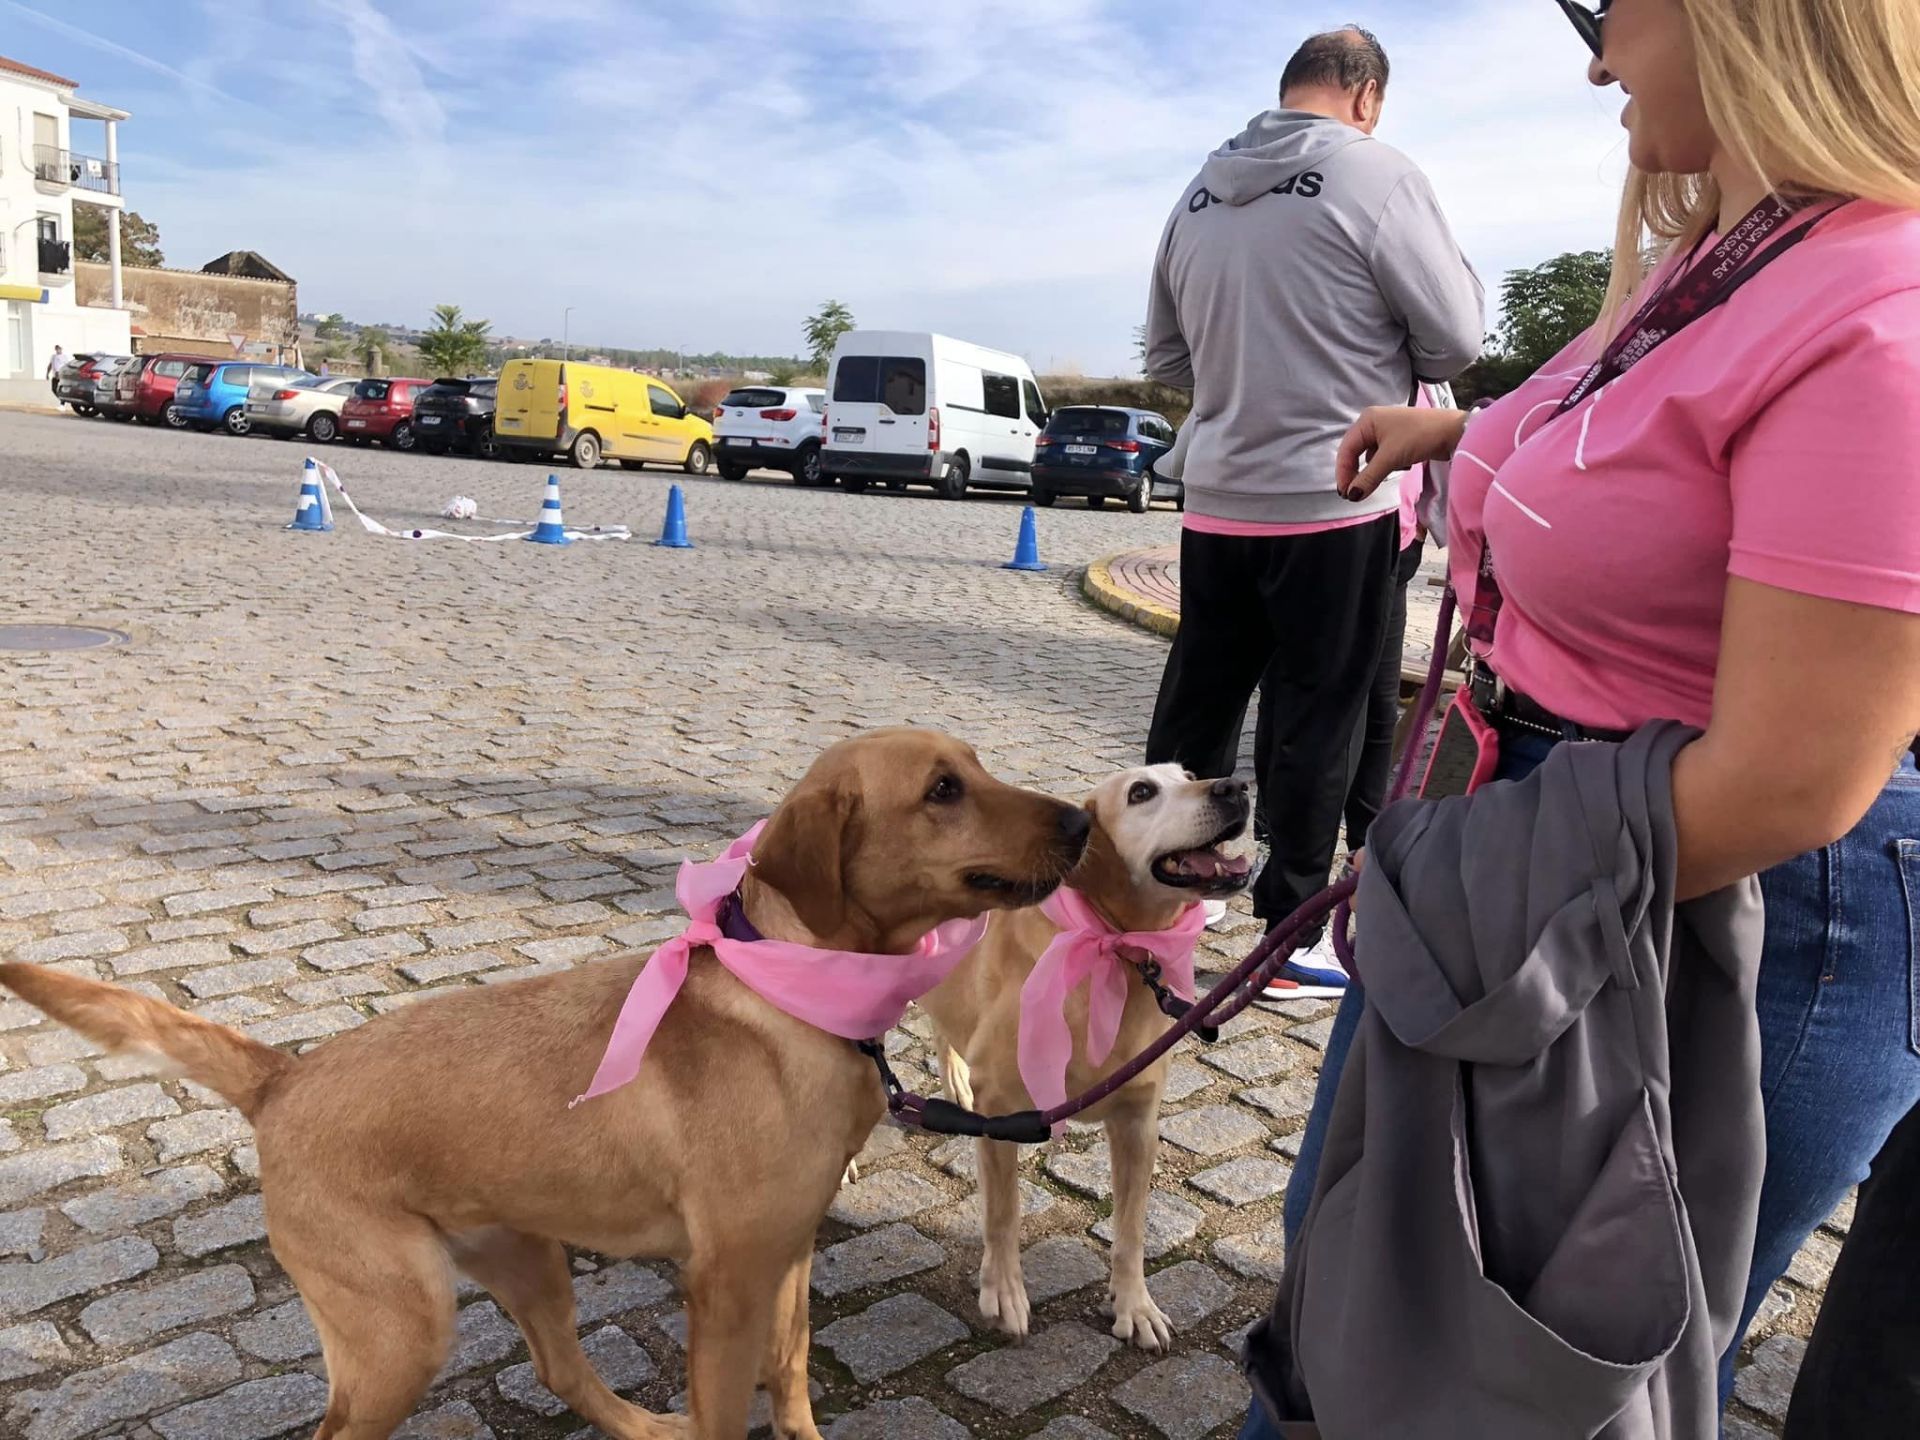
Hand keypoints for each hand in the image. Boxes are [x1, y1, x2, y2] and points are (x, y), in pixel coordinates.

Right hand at [1336, 406, 1468, 501]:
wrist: (1454, 431)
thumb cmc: (1418, 437)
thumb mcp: (1390, 458)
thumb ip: (1368, 477)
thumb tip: (1352, 496)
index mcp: (1367, 421)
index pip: (1346, 450)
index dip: (1343, 472)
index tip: (1346, 493)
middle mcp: (1374, 423)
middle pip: (1357, 452)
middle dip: (1358, 473)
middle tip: (1356, 493)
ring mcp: (1387, 430)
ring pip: (1371, 456)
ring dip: (1374, 470)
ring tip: (1380, 479)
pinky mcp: (1400, 439)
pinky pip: (1385, 456)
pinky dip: (1388, 464)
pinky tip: (1401, 467)